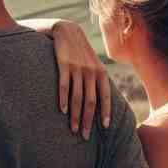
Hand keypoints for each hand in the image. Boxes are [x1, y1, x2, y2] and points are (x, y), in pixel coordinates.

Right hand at [52, 20, 110, 138]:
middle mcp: (91, 72)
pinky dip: (63, 99)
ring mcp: (77, 68)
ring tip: (73, 129)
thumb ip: (97, 80)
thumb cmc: (80, 52)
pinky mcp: (64, 64)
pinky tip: (62, 111)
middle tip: (86, 136)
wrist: (67, 30)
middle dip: (89, 121)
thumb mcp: (93, 63)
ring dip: (75, 115)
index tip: (105, 127)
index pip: (105, 97)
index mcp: (100, 73)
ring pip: (77, 97)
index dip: (106, 112)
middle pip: (90, 101)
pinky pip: (64, 85)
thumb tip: (100, 101)